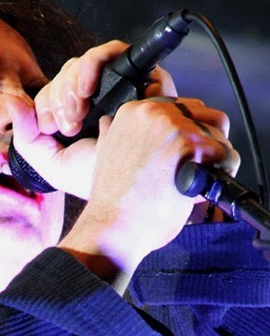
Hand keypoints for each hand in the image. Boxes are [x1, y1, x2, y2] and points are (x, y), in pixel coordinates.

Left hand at [10, 41, 177, 198]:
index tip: (51, 128)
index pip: (54, 90)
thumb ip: (25, 136)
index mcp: (78, 115)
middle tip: (69, 125)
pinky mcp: (142, 75)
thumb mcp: (50, 162)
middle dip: (60, 96)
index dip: (47, 104)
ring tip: (79, 113)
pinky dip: (93, 65)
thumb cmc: (93, 178)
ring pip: (86, 62)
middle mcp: (99, 98)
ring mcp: (120, 85)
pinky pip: (113, 52)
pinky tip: (88, 91)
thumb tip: (12, 102)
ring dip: (73, 84)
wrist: (126, 184)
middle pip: (68, 73)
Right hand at [60, 96, 237, 275]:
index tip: (183, 155)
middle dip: (205, 143)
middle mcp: (152, 111)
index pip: (181, 109)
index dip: (188, 134)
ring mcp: (171, 125)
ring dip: (214, 159)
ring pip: (218, 134)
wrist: (112, 226)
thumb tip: (140, 134)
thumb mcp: (111, 156)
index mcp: (132, 112)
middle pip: (204, 116)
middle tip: (193, 170)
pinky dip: (221, 174)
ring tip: (195, 182)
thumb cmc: (114, 203)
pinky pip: (225, 154)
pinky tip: (200, 188)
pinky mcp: (187, 144)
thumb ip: (130, 138)